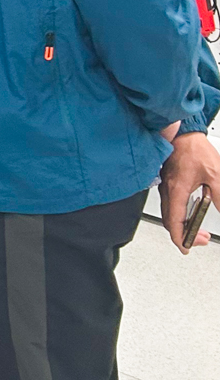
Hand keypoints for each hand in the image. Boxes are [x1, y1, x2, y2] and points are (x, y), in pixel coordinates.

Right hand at [159, 130, 218, 251]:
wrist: (181, 133)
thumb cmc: (194, 149)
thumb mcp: (216, 175)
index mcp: (177, 190)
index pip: (175, 222)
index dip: (180, 238)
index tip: (188, 247)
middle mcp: (167, 190)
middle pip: (169, 221)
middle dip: (183, 234)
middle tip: (198, 239)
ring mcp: (164, 186)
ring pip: (168, 213)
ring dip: (180, 224)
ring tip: (196, 227)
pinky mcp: (166, 182)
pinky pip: (168, 204)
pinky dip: (177, 214)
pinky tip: (189, 211)